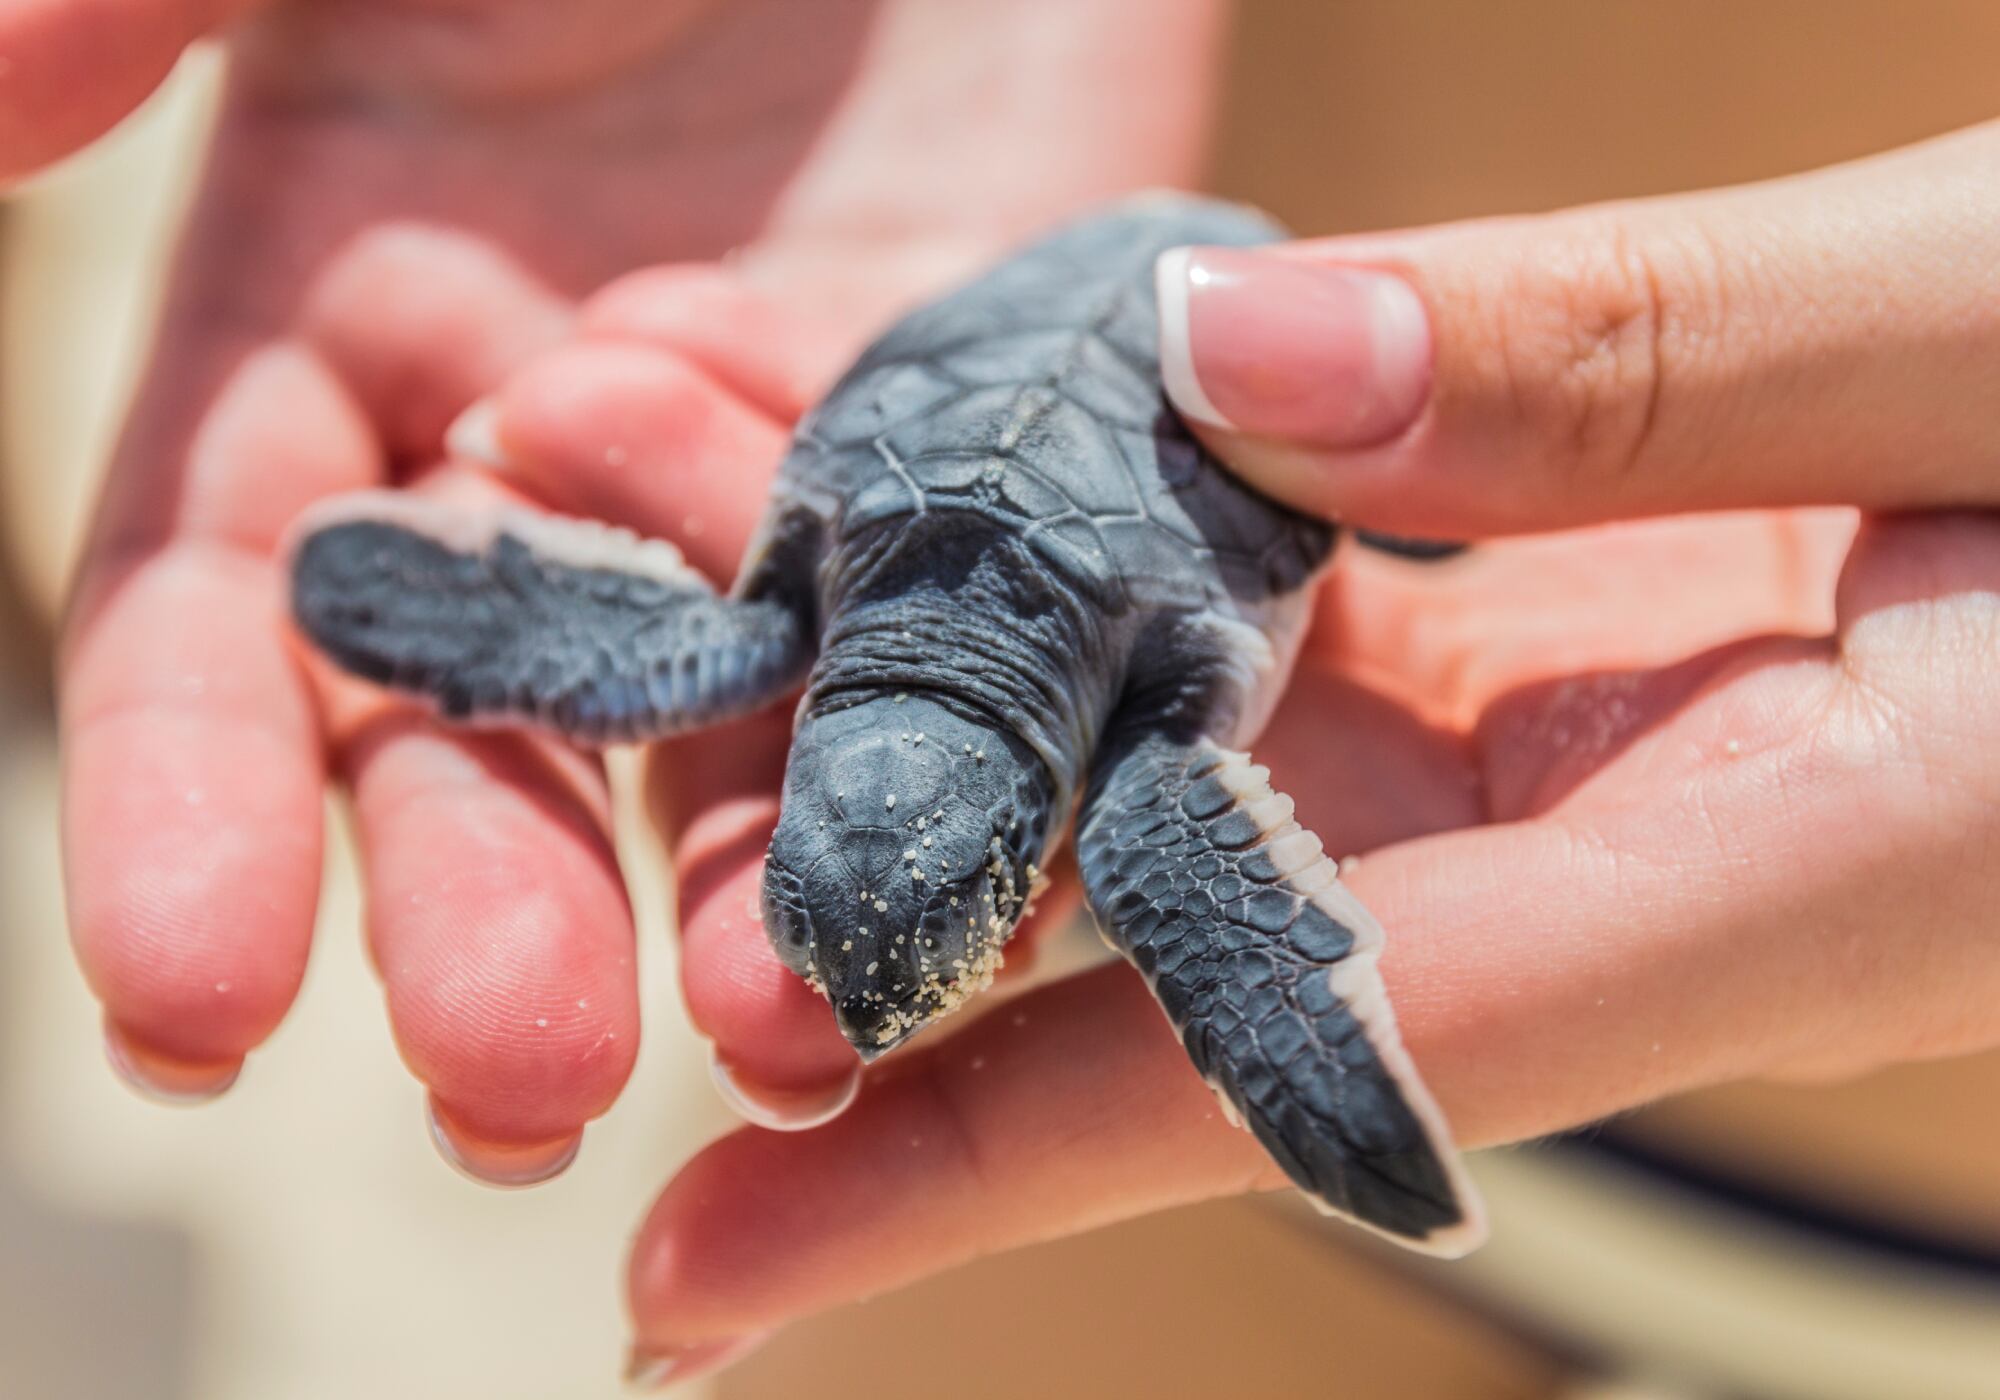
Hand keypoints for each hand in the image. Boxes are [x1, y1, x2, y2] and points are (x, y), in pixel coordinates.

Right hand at [44, 0, 1222, 1174]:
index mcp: (338, 330)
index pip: (234, 614)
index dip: (201, 802)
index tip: (190, 1011)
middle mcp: (545, 447)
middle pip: (494, 723)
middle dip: (490, 900)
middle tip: (517, 1086)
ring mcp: (780, 464)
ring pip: (744, 717)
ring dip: (743, 891)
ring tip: (770, 1039)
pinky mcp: (989, 443)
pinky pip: (982, 611)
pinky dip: (981, 734)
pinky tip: (993, 874)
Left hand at [615, 122, 1999, 1372]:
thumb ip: (1666, 363)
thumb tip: (1254, 361)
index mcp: (1752, 864)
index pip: (1275, 1063)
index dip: (966, 1178)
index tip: (682, 1287)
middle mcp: (1602, 847)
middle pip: (1145, 910)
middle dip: (835, 835)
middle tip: (555, 712)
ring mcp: (1550, 737)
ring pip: (1157, 735)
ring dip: (901, 630)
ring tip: (630, 484)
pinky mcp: (1534, 625)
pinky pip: (1247, 610)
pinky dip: (1060, 535)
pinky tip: (883, 442)